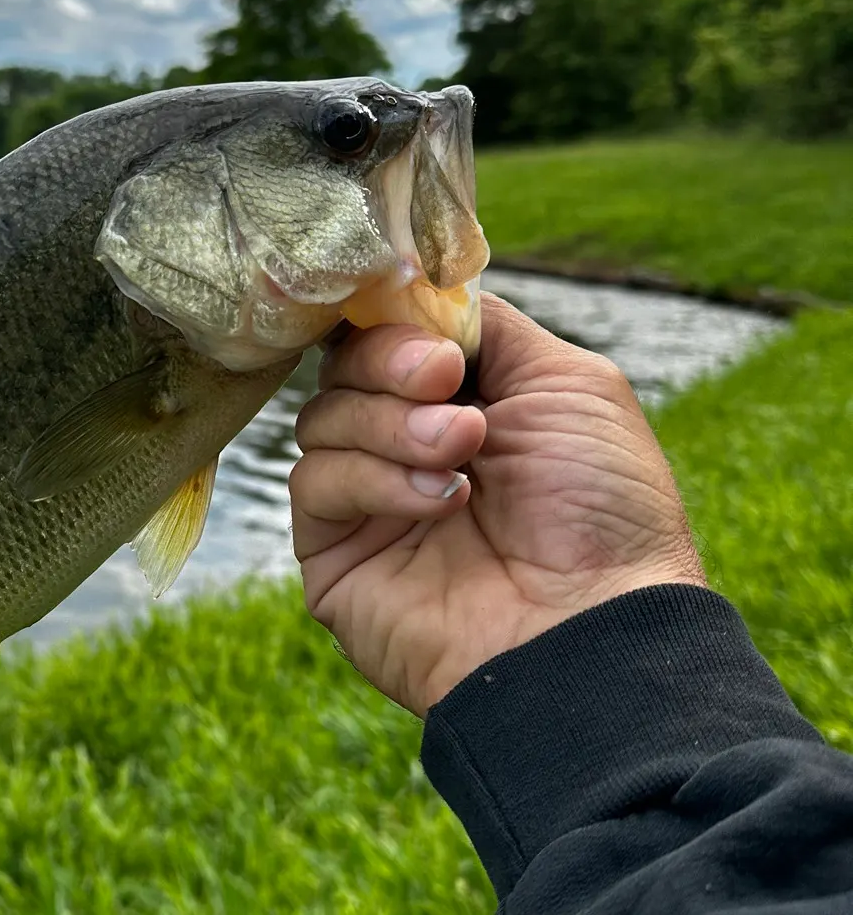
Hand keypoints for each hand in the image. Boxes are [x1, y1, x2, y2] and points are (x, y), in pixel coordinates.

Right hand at [290, 293, 706, 716]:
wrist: (598, 626)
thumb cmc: (604, 507)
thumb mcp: (568, 382)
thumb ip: (487, 325)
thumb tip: (414, 293)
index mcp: (457, 398)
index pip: (386, 331)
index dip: (394, 318)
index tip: (435, 332)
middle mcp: (403, 441)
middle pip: (342, 362)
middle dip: (392, 363)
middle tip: (447, 384)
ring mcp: (366, 498)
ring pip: (319, 415)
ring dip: (393, 425)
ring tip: (463, 453)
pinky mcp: (334, 552)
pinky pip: (314, 481)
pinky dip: (374, 479)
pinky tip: (441, 502)